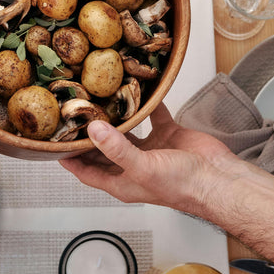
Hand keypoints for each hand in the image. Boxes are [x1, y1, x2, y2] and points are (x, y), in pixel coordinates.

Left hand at [59, 102, 235, 213]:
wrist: (219, 179)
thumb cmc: (182, 185)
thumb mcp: (142, 167)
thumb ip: (116, 149)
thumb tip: (93, 130)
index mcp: (122, 182)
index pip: (87, 172)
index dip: (70, 160)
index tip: (55, 144)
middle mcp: (133, 166)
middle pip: (103, 150)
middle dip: (89, 135)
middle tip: (74, 114)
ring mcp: (151, 150)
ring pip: (127, 131)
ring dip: (115, 117)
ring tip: (99, 98)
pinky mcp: (168, 135)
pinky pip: (153, 116)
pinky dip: (147, 104)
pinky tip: (139, 88)